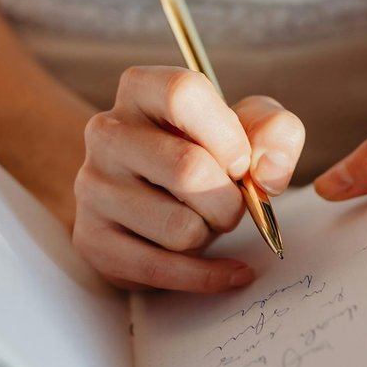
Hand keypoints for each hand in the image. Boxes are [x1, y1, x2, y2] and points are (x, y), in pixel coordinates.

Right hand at [74, 66, 304, 291]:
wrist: (153, 200)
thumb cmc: (204, 155)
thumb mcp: (247, 129)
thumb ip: (274, 132)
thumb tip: (267, 171)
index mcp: (140, 90)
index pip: (183, 94)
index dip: (227, 134)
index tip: (241, 162)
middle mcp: (106, 132)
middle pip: (187, 169)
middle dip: (230, 200)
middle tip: (230, 203)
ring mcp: (92, 187)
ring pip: (179, 227)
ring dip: (210, 234)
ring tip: (202, 222)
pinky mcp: (92, 239)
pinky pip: (162, 269)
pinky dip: (209, 276)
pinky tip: (230, 271)